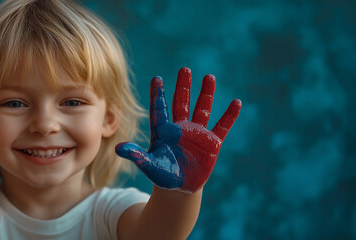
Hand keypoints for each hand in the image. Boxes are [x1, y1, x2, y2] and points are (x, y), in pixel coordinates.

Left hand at [116, 67, 240, 193]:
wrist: (180, 188)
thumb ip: (136, 155)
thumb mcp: (148, 165)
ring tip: (209, 77)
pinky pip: (222, 126)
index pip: (159, 109)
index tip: (156, 79)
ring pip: (202, 109)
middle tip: (184, 69)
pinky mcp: (211, 143)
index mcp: (163, 131)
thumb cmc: (162, 176)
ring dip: (206, 94)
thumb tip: (119, 148)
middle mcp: (180, 128)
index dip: (157, 95)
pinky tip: (237, 102)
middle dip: (183, 86)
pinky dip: (229, 116)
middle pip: (181, 102)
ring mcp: (197, 134)